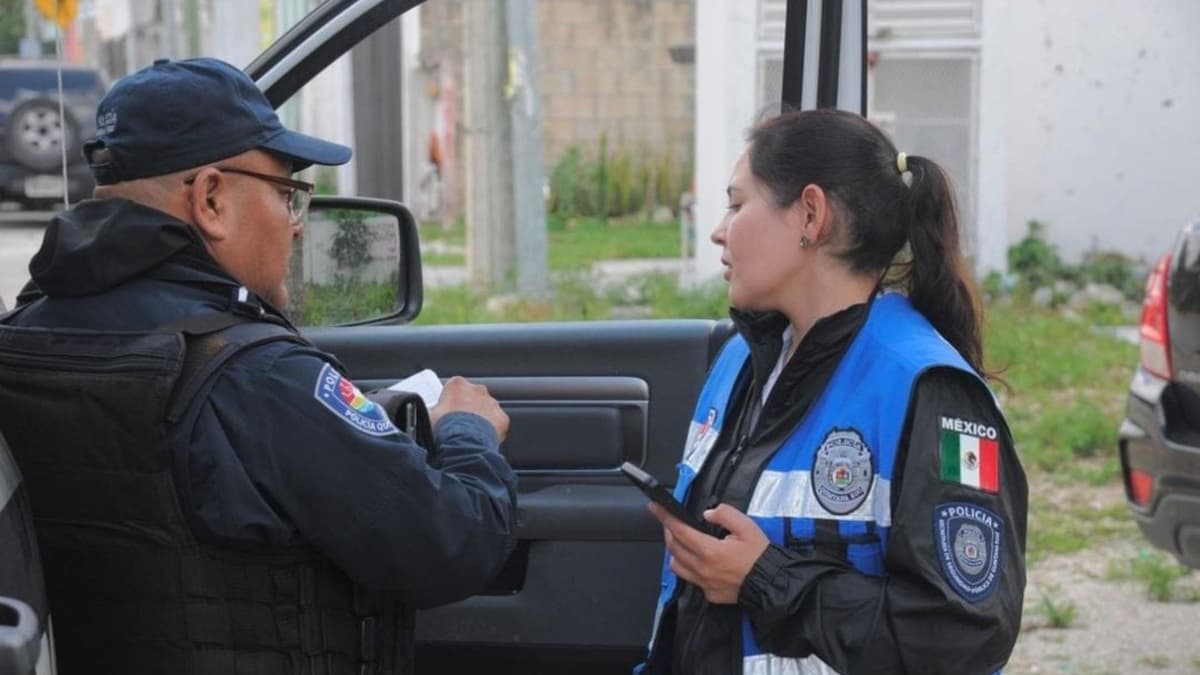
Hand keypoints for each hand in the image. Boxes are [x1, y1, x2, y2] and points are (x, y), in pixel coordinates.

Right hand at [430, 376, 509, 439]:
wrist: (464, 442)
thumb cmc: (445, 428)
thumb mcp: (429, 416)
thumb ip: (434, 411)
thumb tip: (430, 416)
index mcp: (458, 385)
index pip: (455, 388)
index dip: (451, 401)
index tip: (448, 412)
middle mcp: (477, 390)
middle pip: (472, 397)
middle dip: (468, 408)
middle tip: (459, 424)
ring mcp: (491, 403)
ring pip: (486, 409)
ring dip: (480, 419)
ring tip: (470, 434)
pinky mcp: (501, 417)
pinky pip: (497, 423)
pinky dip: (492, 430)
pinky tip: (482, 439)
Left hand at [648, 502, 768, 604]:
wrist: (772, 583)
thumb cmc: (760, 556)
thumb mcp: (747, 527)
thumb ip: (725, 514)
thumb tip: (708, 514)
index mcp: (710, 551)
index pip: (679, 531)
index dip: (665, 517)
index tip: (655, 508)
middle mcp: (703, 569)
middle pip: (673, 548)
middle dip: (669, 531)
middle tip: (671, 522)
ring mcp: (704, 583)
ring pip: (676, 565)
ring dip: (675, 551)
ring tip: (682, 541)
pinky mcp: (709, 593)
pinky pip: (690, 578)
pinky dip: (688, 566)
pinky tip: (697, 560)